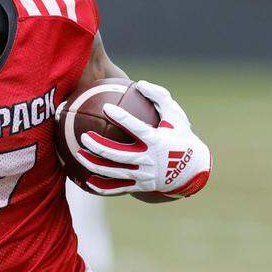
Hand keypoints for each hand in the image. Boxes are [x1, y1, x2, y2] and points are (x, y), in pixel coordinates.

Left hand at [75, 80, 210, 197]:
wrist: (194, 170)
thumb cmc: (181, 136)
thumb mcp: (176, 115)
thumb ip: (159, 96)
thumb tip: (140, 83)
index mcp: (157, 141)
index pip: (137, 129)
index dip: (121, 118)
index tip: (106, 107)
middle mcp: (149, 160)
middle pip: (119, 154)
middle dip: (99, 146)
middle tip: (84, 136)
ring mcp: (145, 176)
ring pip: (115, 172)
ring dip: (94, 164)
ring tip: (78, 154)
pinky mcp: (141, 186)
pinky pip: (118, 188)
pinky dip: (101, 186)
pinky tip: (85, 180)